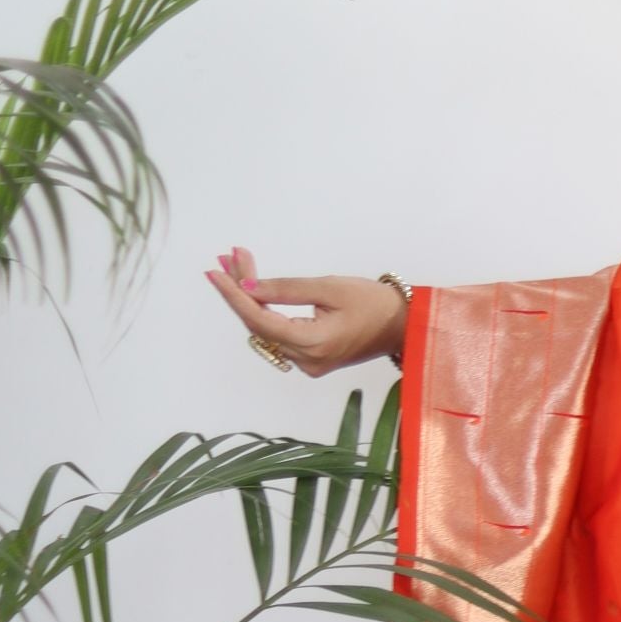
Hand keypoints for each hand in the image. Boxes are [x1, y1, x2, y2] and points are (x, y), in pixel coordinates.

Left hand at [206, 244, 407, 376]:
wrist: (404, 325)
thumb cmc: (374, 303)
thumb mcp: (330, 288)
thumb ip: (286, 289)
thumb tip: (248, 287)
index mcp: (313, 344)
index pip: (260, 319)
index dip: (234, 294)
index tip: (215, 271)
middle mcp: (306, 360)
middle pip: (258, 324)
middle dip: (241, 290)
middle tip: (227, 258)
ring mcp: (308, 363)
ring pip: (266, 329)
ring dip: (251, 298)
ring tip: (238, 265)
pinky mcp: (311, 359)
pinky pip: (278, 335)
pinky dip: (266, 311)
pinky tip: (256, 289)